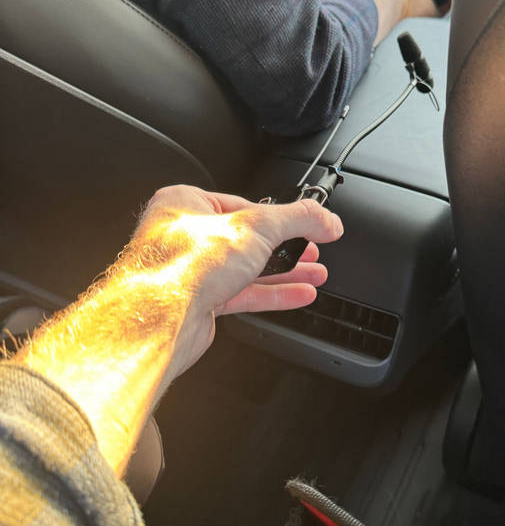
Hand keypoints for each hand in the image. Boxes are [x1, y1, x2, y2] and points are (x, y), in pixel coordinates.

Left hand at [133, 185, 343, 377]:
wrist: (156, 321)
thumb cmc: (181, 267)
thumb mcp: (256, 227)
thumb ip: (298, 218)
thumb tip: (327, 219)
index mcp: (187, 204)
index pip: (246, 204)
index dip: (283, 216)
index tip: (312, 223)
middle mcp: (186, 236)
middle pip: (248, 238)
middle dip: (287, 247)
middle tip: (313, 250)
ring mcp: (192, 272)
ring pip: (247, 268)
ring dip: (285, 273)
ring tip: (313, 273)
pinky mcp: (199, 302)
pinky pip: (242, 294)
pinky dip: (272, 294)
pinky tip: (296, 294)